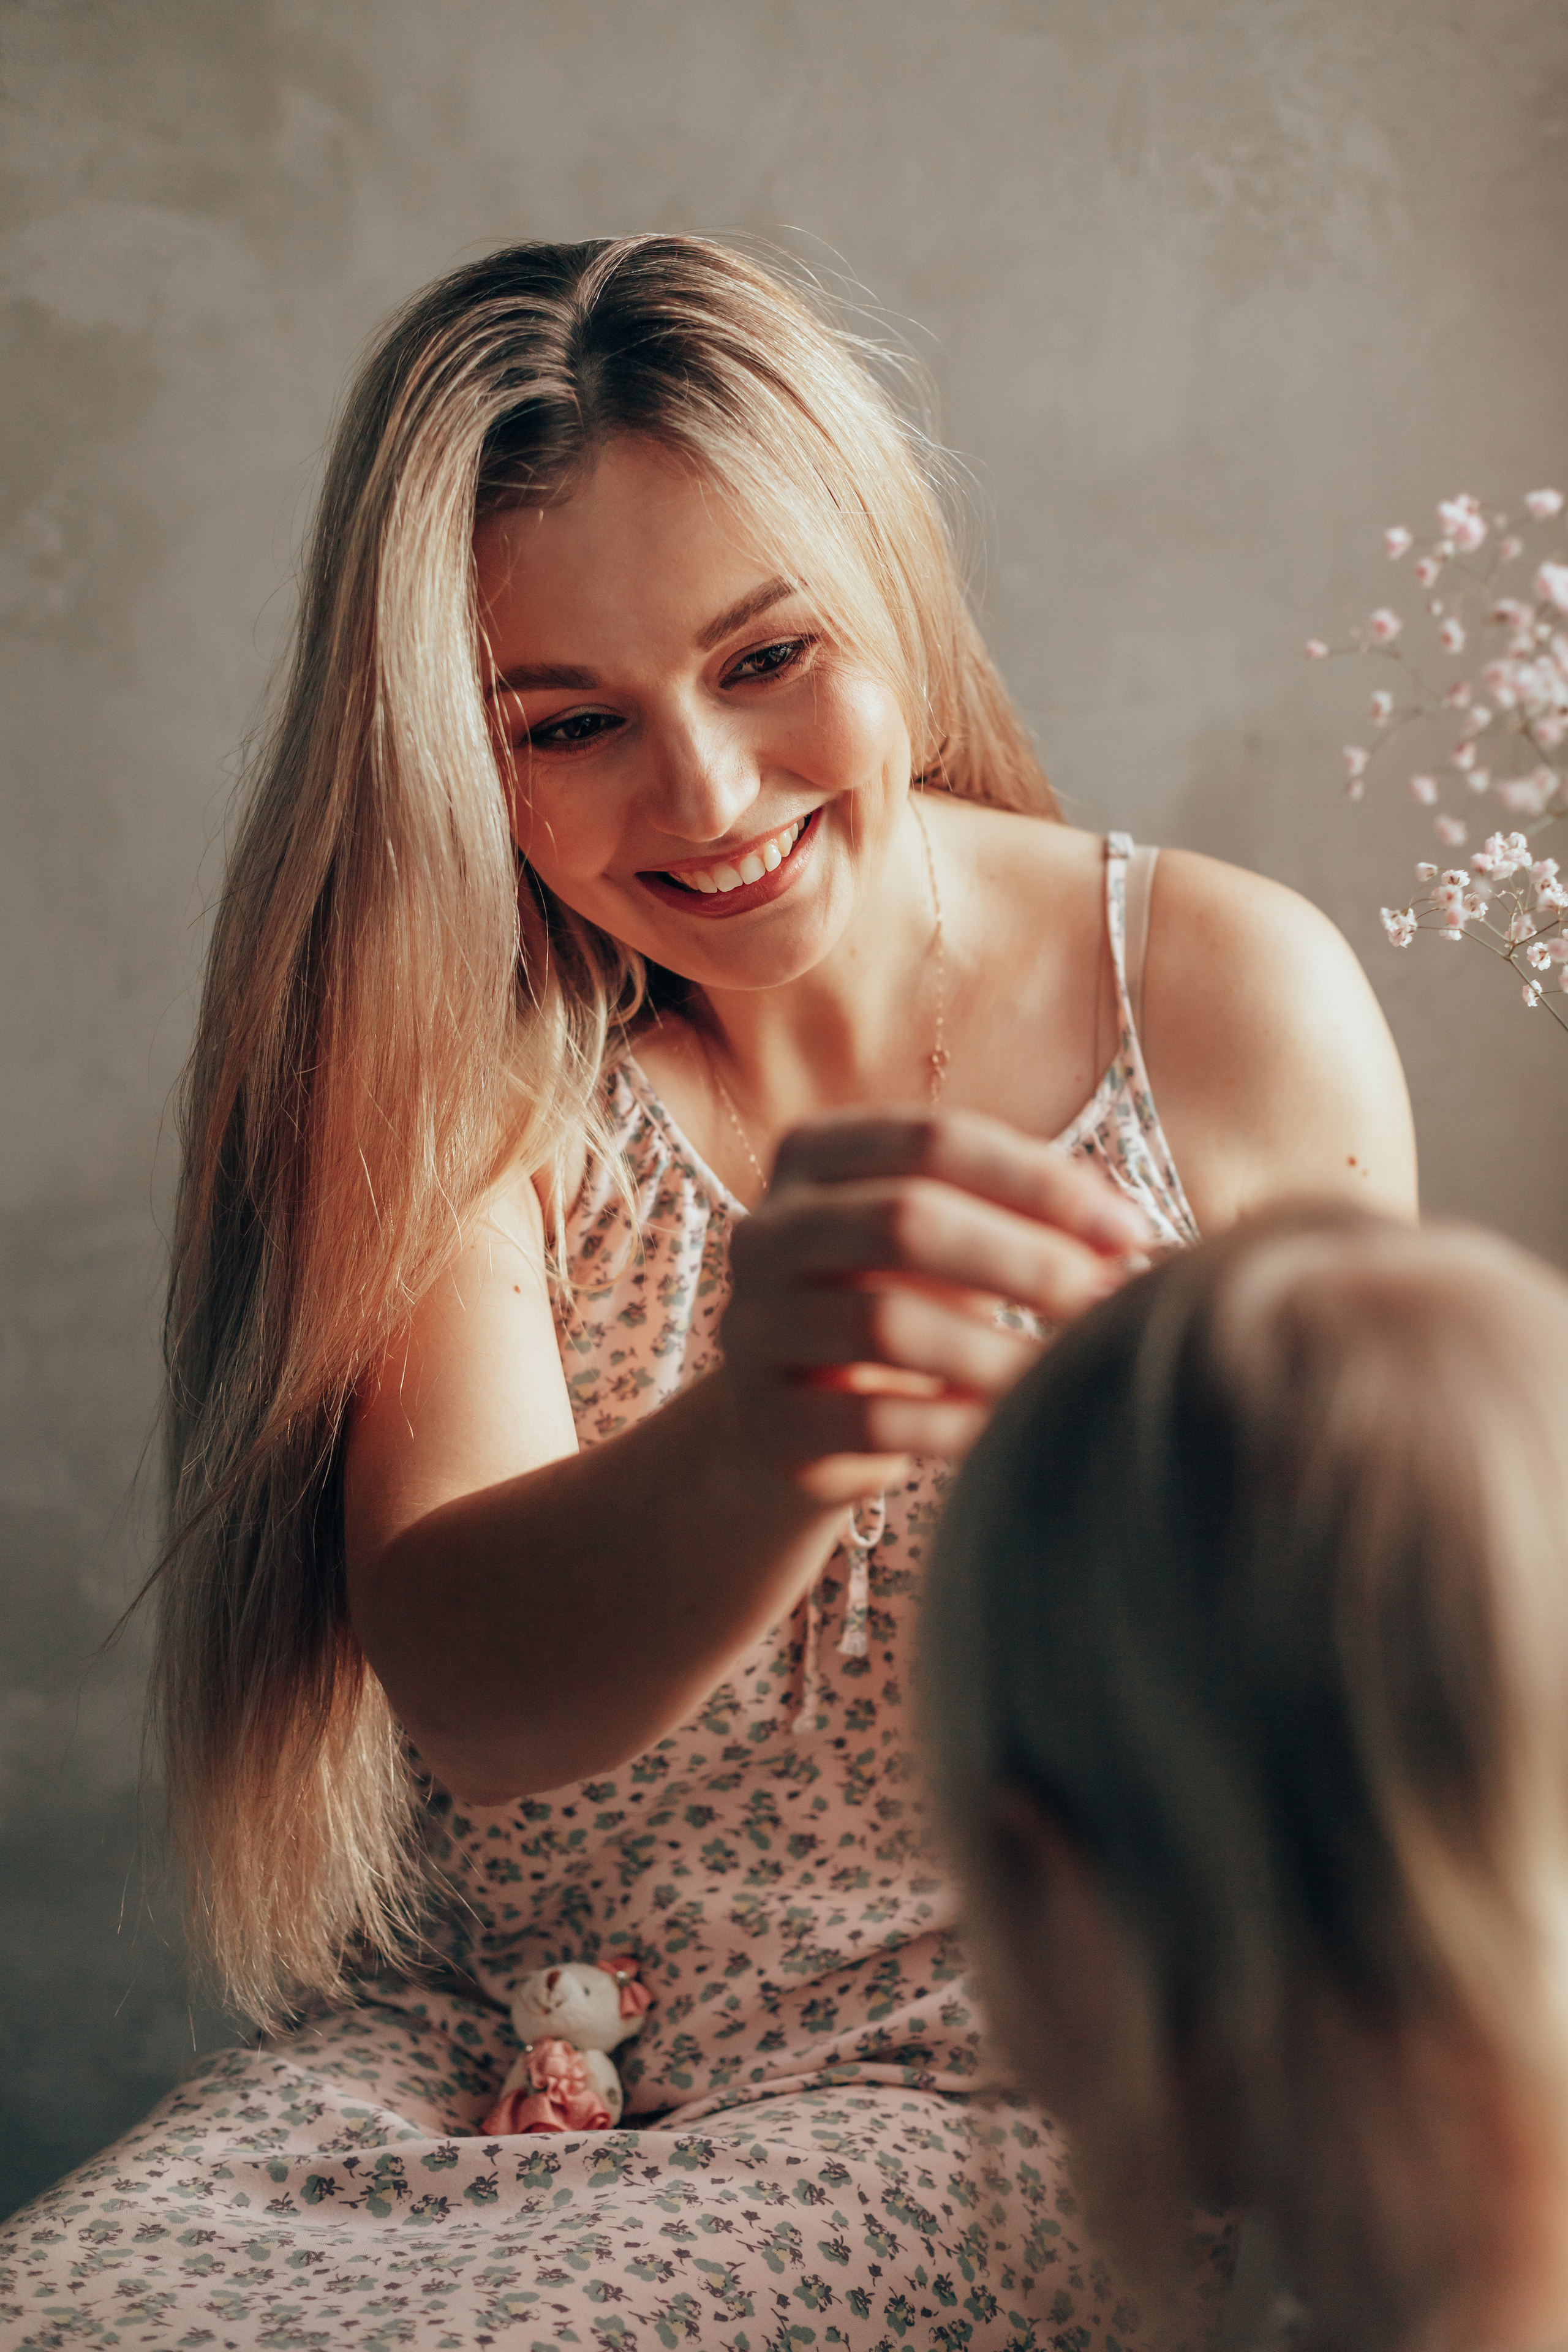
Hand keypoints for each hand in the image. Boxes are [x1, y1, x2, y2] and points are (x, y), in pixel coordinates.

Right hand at [717, 1107, 1152, 1504]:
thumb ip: (1024, 1210)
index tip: (1128, 1230)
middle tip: (1101, 1298)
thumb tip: (1124, 1227)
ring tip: (1067, 1371)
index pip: (933, 1140)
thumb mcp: (948, 1235)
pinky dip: (955, 1425)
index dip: (1039, 1182)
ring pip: (885, 1324)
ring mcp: (754, 1324)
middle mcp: (767, 1230)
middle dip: (1023, 1260)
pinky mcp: (766, 1417)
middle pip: (902, 1221)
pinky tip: (1010, 1426)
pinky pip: (873, 1420)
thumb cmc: (893, 1299)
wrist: (788, 1416)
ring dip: (997, 1351)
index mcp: (813, 1155)